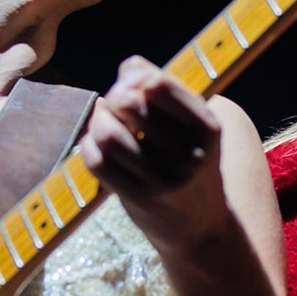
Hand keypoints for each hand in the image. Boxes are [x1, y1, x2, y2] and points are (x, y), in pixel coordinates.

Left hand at [77, 56, 230, 253]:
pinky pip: (97, 162)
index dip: (135, 78)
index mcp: (207, 128)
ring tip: (104, 124)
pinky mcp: (139, 199)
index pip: (157, 84)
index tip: (132, 87)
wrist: (201, 227)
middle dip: (113, 98)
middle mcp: (189, 154)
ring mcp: (164, 180)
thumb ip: (164, 89)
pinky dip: (89, 146)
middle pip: (128, 104)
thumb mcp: (193, 127)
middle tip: (116, 108)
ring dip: (98, 123)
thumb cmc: (190, 163)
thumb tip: (129, 67)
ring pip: (108, 134)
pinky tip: (96, 145)